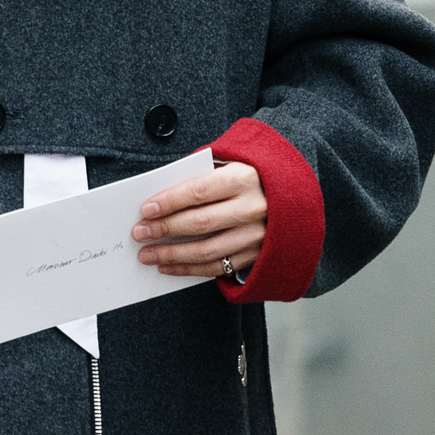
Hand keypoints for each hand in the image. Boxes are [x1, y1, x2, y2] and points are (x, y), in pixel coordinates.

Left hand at [132, 161, 266, 278]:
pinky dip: (189, 269)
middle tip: (139, 233)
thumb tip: (161, 197)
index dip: (170, 201)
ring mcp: (257, 235)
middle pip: (201, 222)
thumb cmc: (251, 178)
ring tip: (147, 255)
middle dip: (164, 229)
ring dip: (172, 255)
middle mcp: (254, 208)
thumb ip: (201, 176)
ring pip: (207, 250)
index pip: (200, 191)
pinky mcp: (257, 255)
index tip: (146, 210)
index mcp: (245, 178)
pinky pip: (217, 267)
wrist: (295, 199)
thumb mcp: (232, 165)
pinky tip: (168, 267)